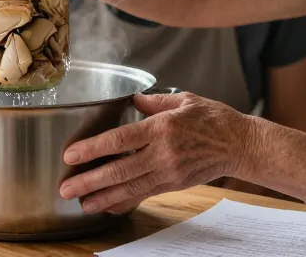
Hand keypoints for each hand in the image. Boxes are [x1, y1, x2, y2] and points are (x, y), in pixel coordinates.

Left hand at [58, 92, 253, 214]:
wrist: (240, 144)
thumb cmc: (213, 119)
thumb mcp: (184, 99)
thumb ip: (155, 101)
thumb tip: (133, 99)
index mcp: (161, 128)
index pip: (119, 140)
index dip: (92, 149)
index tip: (71, 155)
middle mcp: (162, 153)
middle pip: (119, 170)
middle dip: (89, 181)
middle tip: (65, 188)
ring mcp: (168, 172)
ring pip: (129, 188)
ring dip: (102, 197)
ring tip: (80, 203)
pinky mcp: (173, 185)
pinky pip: (144, 195)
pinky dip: (124, 202)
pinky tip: (107, 206)